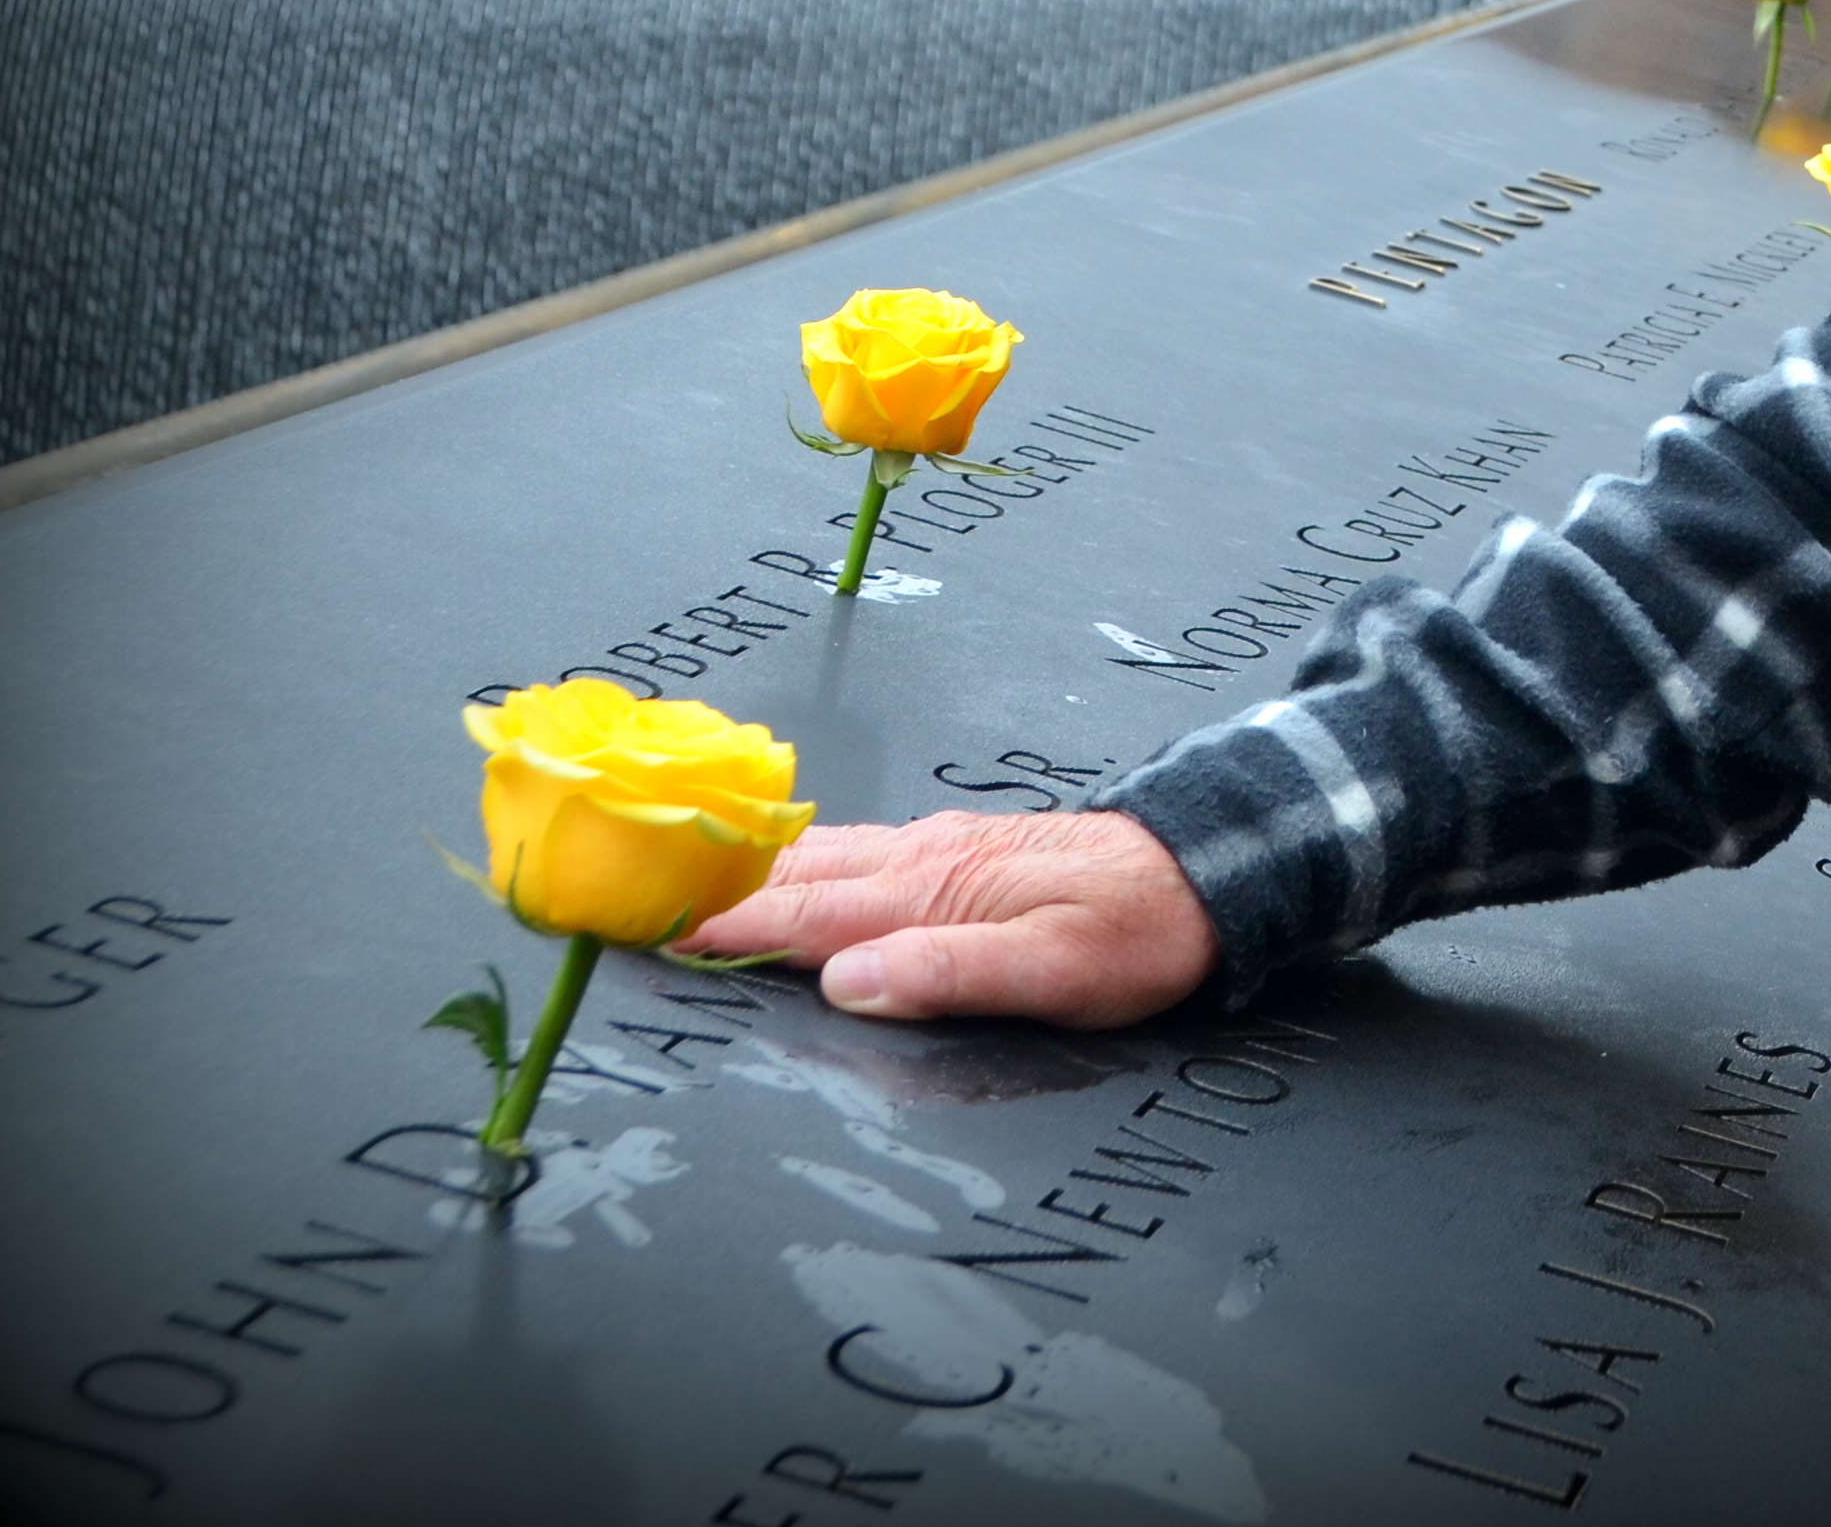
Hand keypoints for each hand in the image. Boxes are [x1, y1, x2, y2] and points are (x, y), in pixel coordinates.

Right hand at [680, 810, 1216, 1026]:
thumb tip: (845, 983)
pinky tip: (790, 865)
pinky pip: (858, 848)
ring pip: (821, 855)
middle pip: (792, 878)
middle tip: (623, 905)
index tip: (642, 936)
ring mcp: (940, 848)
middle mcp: (923, 859)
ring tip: (678, 881)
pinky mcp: (962, 848)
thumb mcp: (1054, 970)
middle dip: (707, 893)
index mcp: (929, 893)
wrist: (1206, 869)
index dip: (720, 929)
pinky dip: (801, 858)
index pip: (801, 915)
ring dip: (748, 870)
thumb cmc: (1138, 930)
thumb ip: (947, 973)